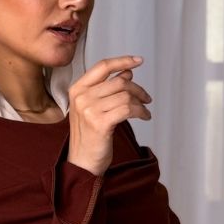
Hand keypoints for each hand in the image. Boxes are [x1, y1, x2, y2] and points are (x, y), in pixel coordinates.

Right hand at [67, 56, 151, 174]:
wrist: (82, 162)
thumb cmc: (89, 137)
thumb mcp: (94, 108)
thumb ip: (107, 89)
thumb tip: (127, 73)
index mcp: (77, 89)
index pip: (102, 67)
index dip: (122, 61)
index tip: (138, 61)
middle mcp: (81, 97)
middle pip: (119, 81)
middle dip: (137, 89)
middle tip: (146, 98)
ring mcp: (89, 110)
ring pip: (126, 95)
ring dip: (141, 103)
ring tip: (144, 111)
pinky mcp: (100, 123)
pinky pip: (128, 109)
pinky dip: (141, 112)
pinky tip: (144, 116)